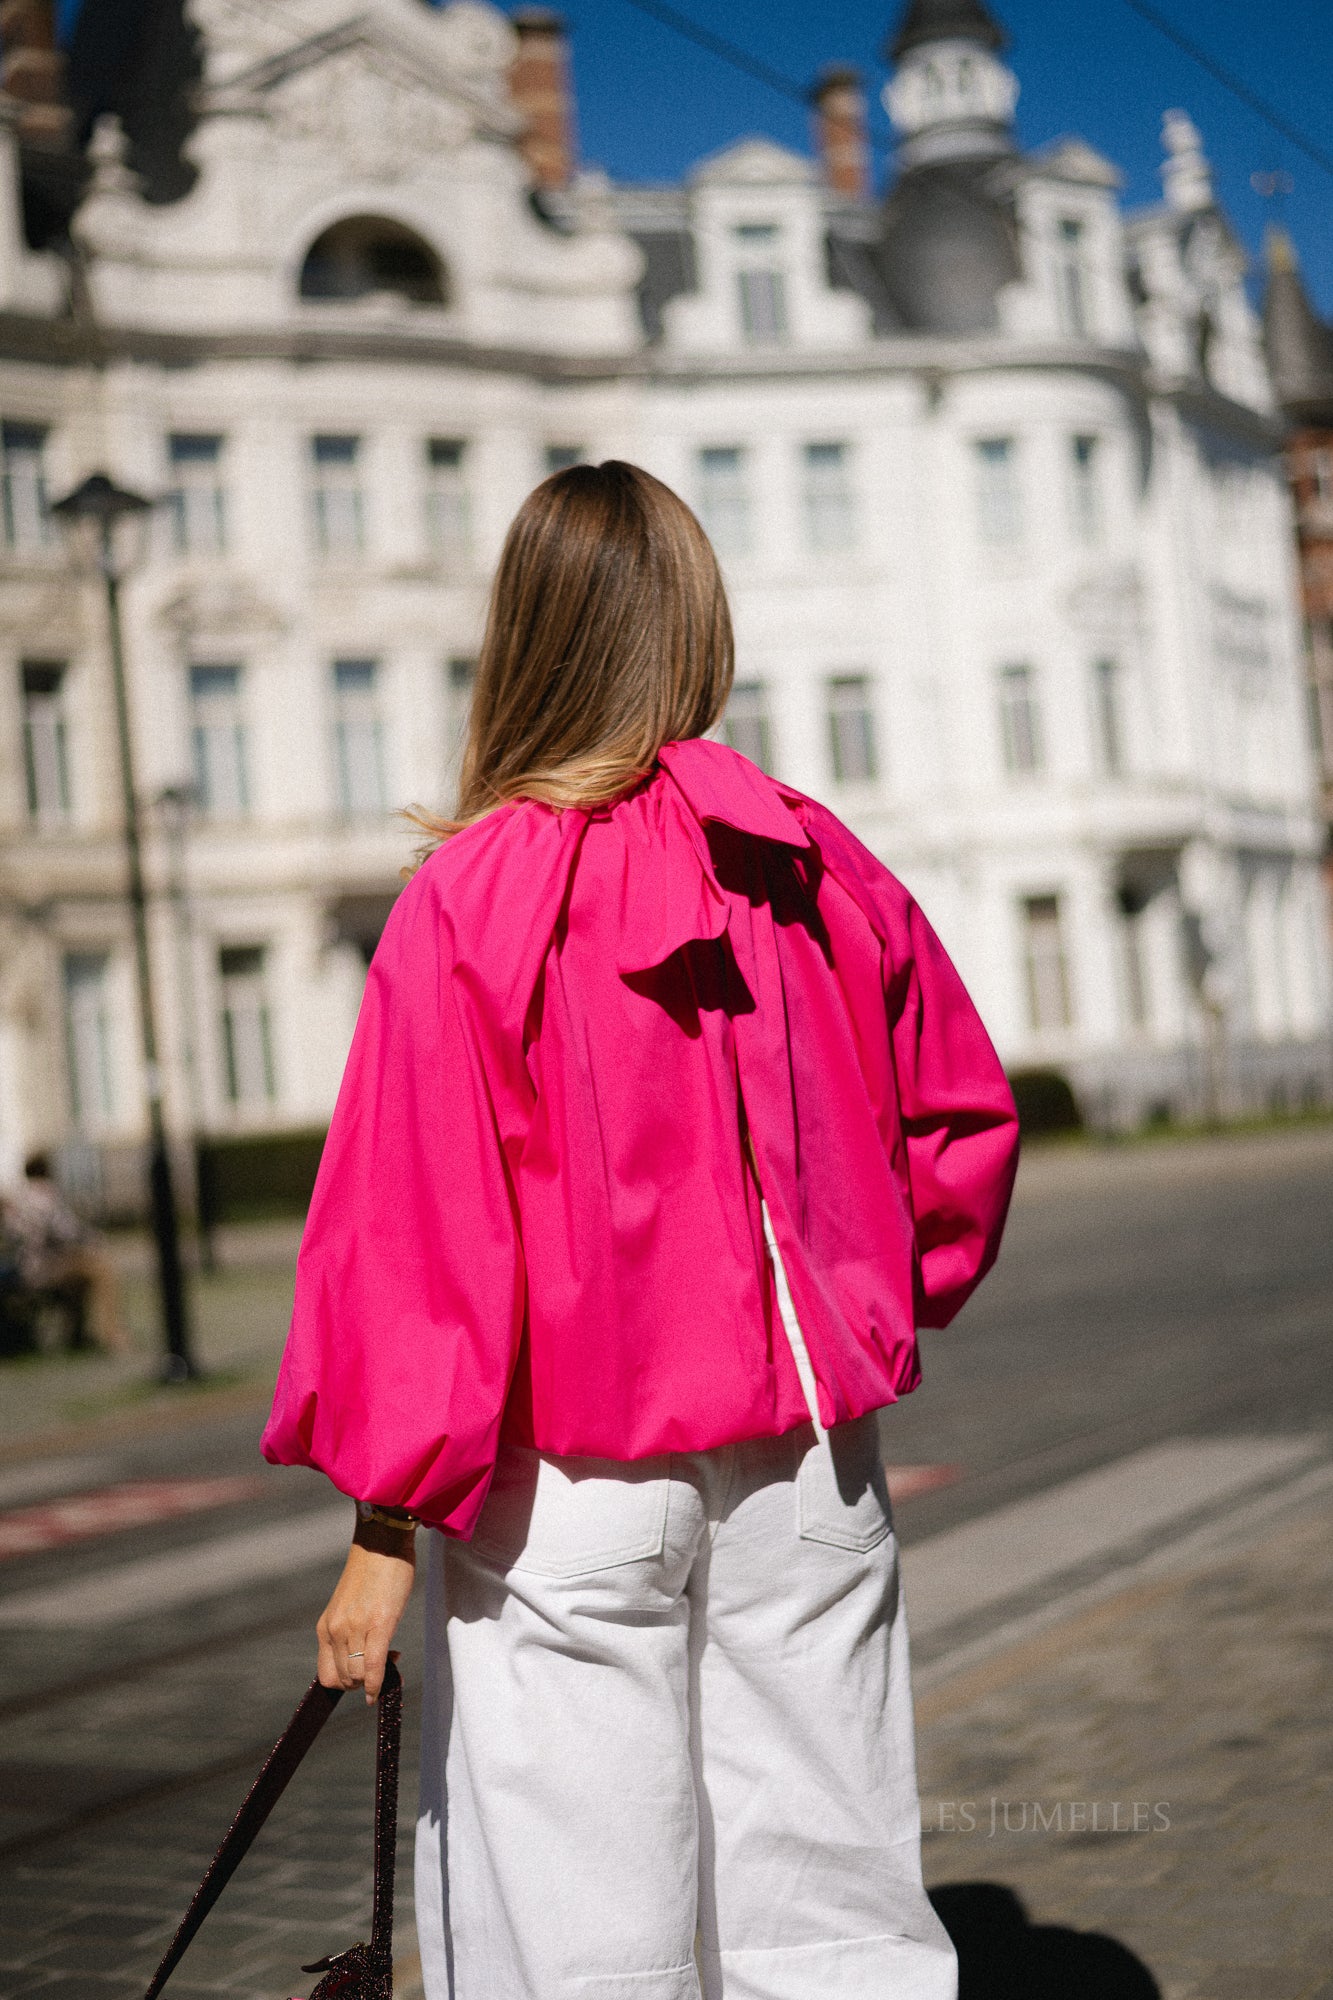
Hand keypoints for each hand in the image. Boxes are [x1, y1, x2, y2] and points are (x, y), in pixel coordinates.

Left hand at [316, 1520, 415, 1702]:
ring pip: (358, 1676)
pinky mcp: (378, 1623)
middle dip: (363, 1683)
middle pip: (343, 1680)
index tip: (364, 1674)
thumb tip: (362, 1659)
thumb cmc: (372, 1572)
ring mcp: (354, 1628)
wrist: (382, 1542)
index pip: (327, 1676)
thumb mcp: (349, 1607)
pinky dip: (378, 1683)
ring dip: (374, 1681)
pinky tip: (384, 1688)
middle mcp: (335, 1630)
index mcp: (326, 1627)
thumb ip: (349, 1632)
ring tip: (392, 1660)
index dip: (346, 1684)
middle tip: (383, 1665)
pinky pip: (374, 1665)